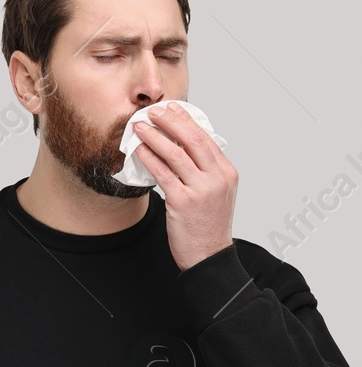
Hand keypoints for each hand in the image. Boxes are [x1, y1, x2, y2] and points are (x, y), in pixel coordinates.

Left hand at [130, 101, 238, 270]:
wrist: (209, 256)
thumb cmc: (208, 226)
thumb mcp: (216, 195)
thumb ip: (205, 173)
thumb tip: (183, 152)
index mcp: (227, 172)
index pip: (206, 138)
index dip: (186, 121)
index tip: (172, 110)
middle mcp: (217, 177)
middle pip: (192, 139)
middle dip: (170, 122)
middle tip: (153, 112)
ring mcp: (201, 189)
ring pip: (175, 154)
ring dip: (155, 137)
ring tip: (140, 127)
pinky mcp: (183, 201)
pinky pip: (162, 174)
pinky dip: (149, 159)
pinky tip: (139, 151)